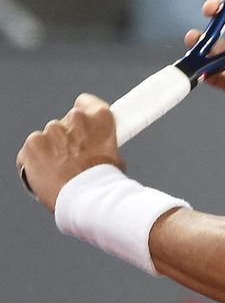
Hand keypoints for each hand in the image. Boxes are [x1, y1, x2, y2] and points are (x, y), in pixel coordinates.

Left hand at [17, 95, 122, 211]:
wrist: (87, 200)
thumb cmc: (104, 184)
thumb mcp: (116, 160)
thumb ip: (103, 146)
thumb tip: (100, 151)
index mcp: (99, 118)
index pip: (86, 102)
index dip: (84, 115)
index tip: (83, 126)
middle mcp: (75, 119)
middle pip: (65, 124)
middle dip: (67, 140)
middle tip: (74, 160)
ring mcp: (51, 130)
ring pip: (47, 138)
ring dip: (51, 151)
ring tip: (61, 173)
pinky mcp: (33, 144)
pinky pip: (30, 151)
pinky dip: (35, 162)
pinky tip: (47, 175)